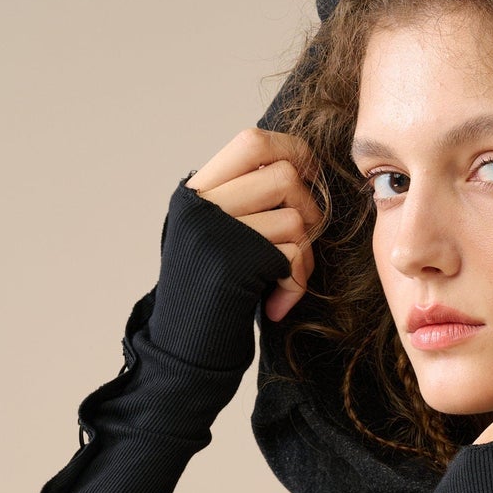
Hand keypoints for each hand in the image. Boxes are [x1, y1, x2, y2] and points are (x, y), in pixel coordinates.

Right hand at [185, 126, 323, 322]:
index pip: (252, 142)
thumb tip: (299, 168)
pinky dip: (296, 283)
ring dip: (304, 256)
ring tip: (284, 281)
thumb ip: (244, 203)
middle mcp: (202, 206)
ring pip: (295, 218)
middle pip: (284, 175)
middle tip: (298, 245)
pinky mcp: (233, 262)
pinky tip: (277, 303)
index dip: (292, 152)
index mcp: (197, 194)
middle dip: (308, 211)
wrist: (183, 351)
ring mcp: (215, 232)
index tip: (308, 177)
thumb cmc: (212, 298)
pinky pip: (293, 255)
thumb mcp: (219, 239)